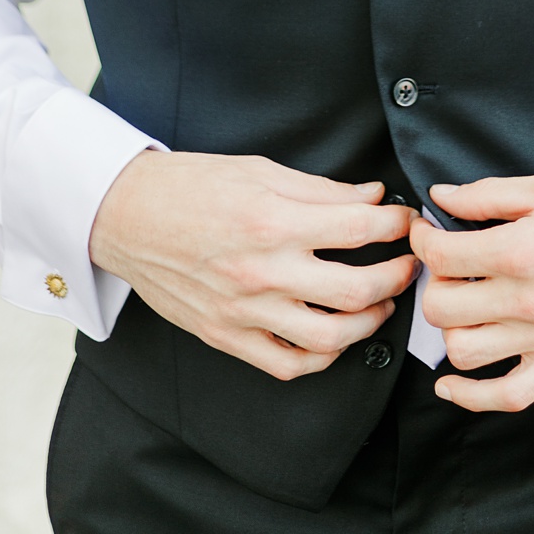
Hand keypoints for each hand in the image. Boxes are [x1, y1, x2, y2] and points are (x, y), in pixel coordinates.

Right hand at [88, 150, 416, 380]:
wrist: (125, 217)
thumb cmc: (191, 187)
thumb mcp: (263, 170)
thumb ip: (323, 190)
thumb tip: (374, 200)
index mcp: (274, 221)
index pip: (361, 229)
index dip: (398, 224)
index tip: (407, 220)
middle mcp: (262, 271)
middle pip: (358, 290)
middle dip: (399, 275)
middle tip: (409, 262)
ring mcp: (243, 310)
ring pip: (329, 337)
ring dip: (370, 322)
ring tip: (381, 303)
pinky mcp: (225, 335)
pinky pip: (286, 363)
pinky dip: (321, 357)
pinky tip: (336, 338)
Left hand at [413, 173, 533, 411]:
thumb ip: (491, 194)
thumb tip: (442, 196)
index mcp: (522, 250)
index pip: (441, 255)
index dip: (424, 240)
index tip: (430, 232)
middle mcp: (528, 299)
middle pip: (441, 306)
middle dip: (435, 282)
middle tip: (451, 267)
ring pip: (462, 351)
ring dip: (452, 328)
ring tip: (466, 306)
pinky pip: (503, 396)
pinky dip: (469, 397)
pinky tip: (453, 383)